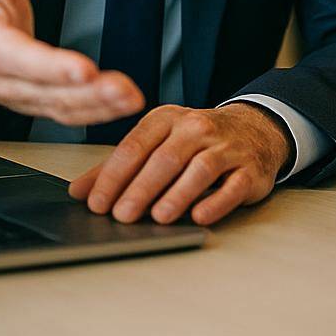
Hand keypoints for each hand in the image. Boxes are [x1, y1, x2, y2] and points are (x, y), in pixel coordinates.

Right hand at [0, 0, 144, 124]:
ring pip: (65, 108)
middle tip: (125, 88)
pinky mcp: (44, 103)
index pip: (24, 60)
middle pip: (51, 92)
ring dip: (102, 106)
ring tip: (132, 97)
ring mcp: (28, 98)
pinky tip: (125, 105)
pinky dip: (100, 113)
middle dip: (90, 93)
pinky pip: (72, 114)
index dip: (53, 67)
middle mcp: (10, 81)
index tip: (84, 70)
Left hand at [68, 103, 291, 225]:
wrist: (255, 130)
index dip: (113, 175)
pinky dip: (216, 201)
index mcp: (168, 119)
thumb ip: (119, 166)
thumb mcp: (157, 143)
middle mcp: (197, 128)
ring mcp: (226, 147)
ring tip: (158, 216)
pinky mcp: (249, 169)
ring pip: (199, 169)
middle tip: (122, 215)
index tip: (97, 202)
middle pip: (165, 158)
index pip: (135, 145)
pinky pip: (233, 185)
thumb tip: (80, 191)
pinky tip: (199, 215)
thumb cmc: (198, 141)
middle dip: (140, 188)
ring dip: (177, 194)